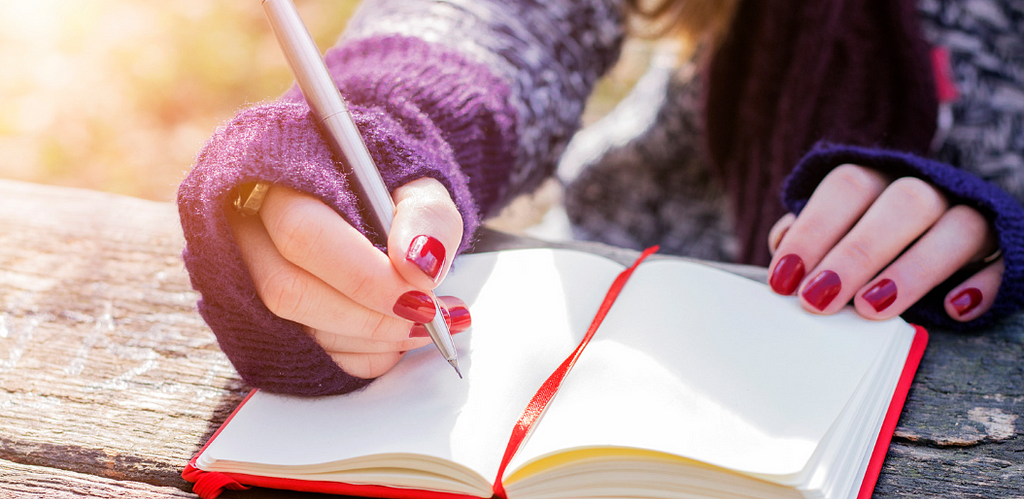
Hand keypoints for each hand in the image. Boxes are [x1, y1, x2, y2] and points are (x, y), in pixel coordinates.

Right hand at [226, 178, 468, 378]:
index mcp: (278, 176)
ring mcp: (247, 274)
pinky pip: (309, 353)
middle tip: (428, 315)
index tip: (422, 292)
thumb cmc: (388, 192)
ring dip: (371, 339)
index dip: (364, 275)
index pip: (303, 234)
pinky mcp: (266, 317)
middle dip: (370, 316)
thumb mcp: (420, 186)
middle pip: (288, 289)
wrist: (371, 205)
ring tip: (426, 323)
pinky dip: (362, 356)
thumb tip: (420, 270)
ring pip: (295, 326)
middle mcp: (247, 226)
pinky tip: (396, 337)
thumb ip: (428, 218)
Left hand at [766, 164, 1002, 321]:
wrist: (932, 238)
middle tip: (817, 300)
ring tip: (872, 309)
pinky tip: (954, 309)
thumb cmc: (865, 240)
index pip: (847, 186)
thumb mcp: (834, 232)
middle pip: (902, 204)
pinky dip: (983, 284)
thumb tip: (782, 247)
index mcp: (879, 179)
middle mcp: (928, 189)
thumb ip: (809, 235)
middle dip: (856, 254)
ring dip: (913, 270)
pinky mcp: (1005, 246)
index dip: (813, 230)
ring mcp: (971, 214)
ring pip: (958, 228)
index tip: (784, 279)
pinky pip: (1005, 259)